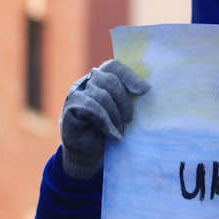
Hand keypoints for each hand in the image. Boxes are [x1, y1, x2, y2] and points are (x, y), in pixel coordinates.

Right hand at [59, 60, 149, 178]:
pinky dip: (107, 123)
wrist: (86, 151)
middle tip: (129, 119)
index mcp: (101, 77)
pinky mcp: (71, 107)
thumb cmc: (106, 129)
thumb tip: (147, 90)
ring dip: (115, 115)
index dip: (130, 76)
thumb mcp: (119, 110)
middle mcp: (87, 81)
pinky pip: (93, 109)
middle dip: (124, 101)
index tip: (145, 90)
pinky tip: (114, 135)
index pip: (114, 67)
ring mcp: (77, 92)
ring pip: (102, 96)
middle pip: (110, 80)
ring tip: (121, 130)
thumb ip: (127, 98)